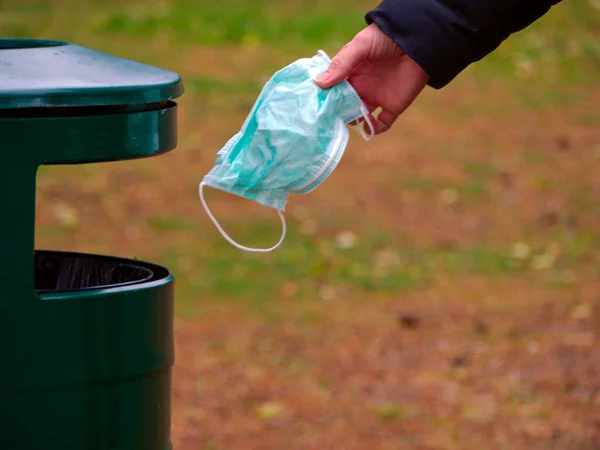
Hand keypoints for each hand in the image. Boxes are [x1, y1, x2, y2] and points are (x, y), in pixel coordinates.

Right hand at [315, 23, 429, 134]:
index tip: (315, 103)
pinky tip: (367, 125)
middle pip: (343, 106)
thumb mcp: (360, 46)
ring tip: (348, 119)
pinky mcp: (392, 106)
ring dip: (352, 120)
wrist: (418, 39)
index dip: (324, 96)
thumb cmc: (385, 37)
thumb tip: (319, 83)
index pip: (332, 89)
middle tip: (328, 116)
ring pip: (358, 116)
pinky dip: (373, 129)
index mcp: (350, 73)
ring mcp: (376, 98)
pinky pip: (380, 124)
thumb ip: (341, 64)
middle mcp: (360, 87)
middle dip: (336, 112)